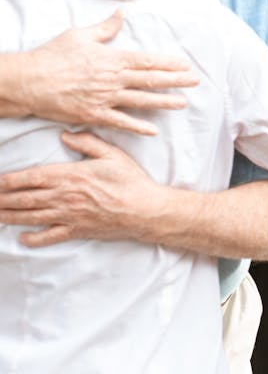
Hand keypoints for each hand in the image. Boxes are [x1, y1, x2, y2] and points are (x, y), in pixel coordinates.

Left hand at [0, 131, 163, 246]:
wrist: (146, 210)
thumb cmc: (131, 181)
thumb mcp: (112, 155)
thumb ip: (87, 142)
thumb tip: (65, 134)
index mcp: (71, 175)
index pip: (32, 177)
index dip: (9, 180)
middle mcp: (65, 197)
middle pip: (25, 198)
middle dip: (2, 199)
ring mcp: (69, 216)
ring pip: (31, 217)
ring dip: (10, 216)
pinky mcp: (77, 230)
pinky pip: (50, 236)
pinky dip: (34, 239)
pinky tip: (23, 238)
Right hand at [21, 10, 199, 134]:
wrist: (29, 81)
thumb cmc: (53, 56)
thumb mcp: (80, 35)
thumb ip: (105, 28)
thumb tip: (121, 13)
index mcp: (112, 58)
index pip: (147, 61)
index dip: (169, 64)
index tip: (185, 65)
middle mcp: (113, 79)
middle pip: (150, 80)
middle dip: (176, 81)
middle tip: (195, 82)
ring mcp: (105, 98)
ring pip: (141, 101)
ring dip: (164, 102)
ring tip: (183, 103)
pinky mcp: (94, 114)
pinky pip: (121, 122)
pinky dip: (138, 126)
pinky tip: (153, 130)